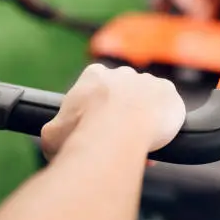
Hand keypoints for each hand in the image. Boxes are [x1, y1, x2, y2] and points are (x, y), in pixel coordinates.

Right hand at [41, 63, 185, 159]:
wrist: (114, 133)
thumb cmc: (80, 133)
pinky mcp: (167, 91)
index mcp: (92, 75)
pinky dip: (164, 124)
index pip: (95, 88)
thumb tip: (53, 140)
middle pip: (123, 95)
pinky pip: (167, 109)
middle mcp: (120, 73)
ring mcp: (146, 80)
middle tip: (120, 140)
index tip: (97, 129)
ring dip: (143, 121)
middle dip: (122, 115)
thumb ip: (54, 133)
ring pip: (146, 102)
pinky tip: (157, 142)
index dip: (96, 111)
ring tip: (139, 147)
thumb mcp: (52, 135)